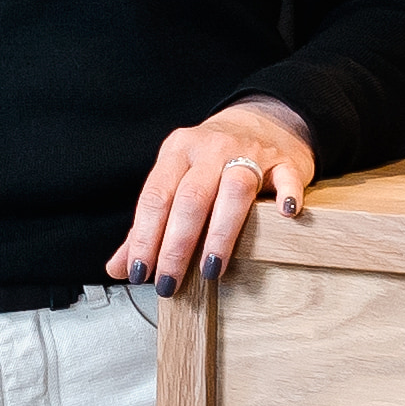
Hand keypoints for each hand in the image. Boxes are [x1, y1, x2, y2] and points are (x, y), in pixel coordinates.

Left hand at [111, 96, 316, 285]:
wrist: (260, 123)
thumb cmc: (211, 162)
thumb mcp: (175, 182)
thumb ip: (147, 226)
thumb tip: (118, 268)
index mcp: (177, 152)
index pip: (155, 197)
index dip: (144, 237)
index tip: (139, 271)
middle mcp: (210, 149)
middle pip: (191, 198)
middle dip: (176, 245)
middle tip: (170, 281)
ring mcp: (249, 152)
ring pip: (234, 190)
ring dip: (220, 233)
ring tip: (211, 269)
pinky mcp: (284, 161)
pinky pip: (286, 177)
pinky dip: (286, 195)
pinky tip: (284, 216)